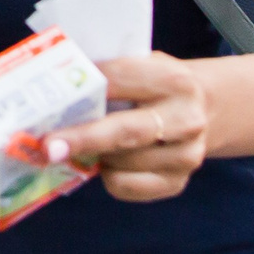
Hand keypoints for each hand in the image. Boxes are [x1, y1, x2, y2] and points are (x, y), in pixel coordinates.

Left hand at [43, 53, 211, 202]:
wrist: (204, 110)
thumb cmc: (155, 86)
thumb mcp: (143, 66)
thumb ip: (109, 74)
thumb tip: (54, 87)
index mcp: (174, 80)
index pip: (119, 79)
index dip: (84, 86)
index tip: (51, 95)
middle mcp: (186, 119)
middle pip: (126, 132)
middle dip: (83, 139)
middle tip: (49, 146)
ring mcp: (186, 155)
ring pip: (121, 163)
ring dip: (94, 155)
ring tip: (83, 143)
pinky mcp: (176, 182)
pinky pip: (126, 186)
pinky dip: (108, 175)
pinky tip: (108, 161)